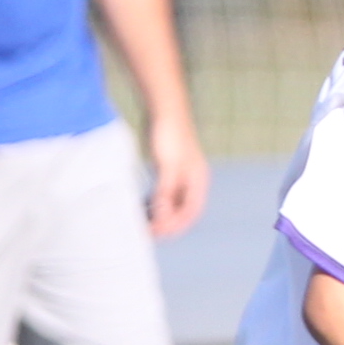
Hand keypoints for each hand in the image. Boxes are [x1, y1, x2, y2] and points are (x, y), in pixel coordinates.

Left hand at [143, 111, 210, 236]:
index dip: (177, 225)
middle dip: (169, 223)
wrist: (166, 110)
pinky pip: (166, 193)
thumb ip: (166, 192)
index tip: (158, 234)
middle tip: (148, 232)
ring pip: (174, 202)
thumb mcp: (168, 167)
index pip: (191, 211)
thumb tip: (162, 216)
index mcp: (198, 181)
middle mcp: (193, 181)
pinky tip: (145, 206)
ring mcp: (182, 175)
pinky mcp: (171, 169)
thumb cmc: (171, 136)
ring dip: (163, 214)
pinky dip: (157, 203)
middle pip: (183, 210)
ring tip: (145, 222)